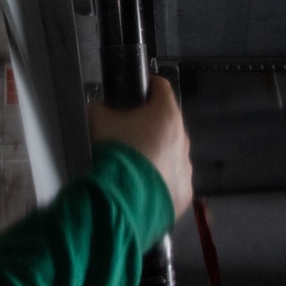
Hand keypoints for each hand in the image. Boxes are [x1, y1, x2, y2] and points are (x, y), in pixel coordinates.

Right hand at [88, 76, 193, 218]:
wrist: (124, 199)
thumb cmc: (116, 151)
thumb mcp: (99, 120)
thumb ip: (100, 108)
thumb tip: (100, 107)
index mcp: (166, 114)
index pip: (161, 87)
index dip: (148, 86)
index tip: (136, 92)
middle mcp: (183, 138)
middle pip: (168, 123)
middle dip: (152, 125)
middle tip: (129, 134)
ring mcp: (187, 167)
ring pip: (173, 153)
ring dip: (158, 154)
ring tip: (135, 165)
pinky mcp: (185, 192)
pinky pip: (173, 180)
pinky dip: (161, 180)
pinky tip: (143, 187)